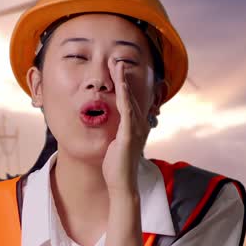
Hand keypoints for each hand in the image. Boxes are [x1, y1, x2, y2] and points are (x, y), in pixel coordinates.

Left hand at [103, 59, 149, 195]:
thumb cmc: (117, 167)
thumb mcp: (115, 145)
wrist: (122, 185)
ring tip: (117, 65)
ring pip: (129, 99)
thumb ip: (114, 134)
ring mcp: (135, 130)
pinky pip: (127, 112)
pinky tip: (121, 86)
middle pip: (130, 95)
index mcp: (135, 126)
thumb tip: (107, 126)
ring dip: (123, 81)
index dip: (123, 83)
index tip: (116, 69)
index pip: (129, 100)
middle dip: (123, 77)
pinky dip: (125, 97)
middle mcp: (139, 125)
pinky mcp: (129, 136)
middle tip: (116, 60)